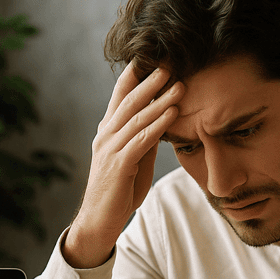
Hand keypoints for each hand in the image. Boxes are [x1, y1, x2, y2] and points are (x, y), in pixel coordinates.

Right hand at [63, 64, 183, 268]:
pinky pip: (141, 140)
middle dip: (150, 80)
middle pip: (129, 100)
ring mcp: (110, 149)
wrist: (99, 221)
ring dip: (160, 100)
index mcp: (108, 131)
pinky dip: (158, 125)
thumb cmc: (118, 191)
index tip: (153, 57)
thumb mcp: (134, 160)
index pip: (119, 95)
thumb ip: (144, 139)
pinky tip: (173, 114)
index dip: (135, 75)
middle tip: (171, 63)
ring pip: (137, 117)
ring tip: (180, 85)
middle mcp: (105, 135)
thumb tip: (162, 120)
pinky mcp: (118, 165)